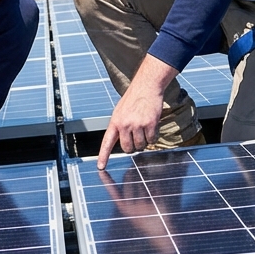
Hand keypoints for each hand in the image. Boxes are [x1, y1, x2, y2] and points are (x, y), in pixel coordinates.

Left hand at [97, 53, 177, 169]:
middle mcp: (124, 124)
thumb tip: (124, 144)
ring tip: (144, 127)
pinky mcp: (149, 124)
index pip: (107, 142)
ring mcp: (137, 125)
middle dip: (133, 147)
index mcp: (115, 121)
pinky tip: (152, 125)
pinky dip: (153, 136)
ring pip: (141, 146)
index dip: (103, 156)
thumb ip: (120, 126)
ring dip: (144, 141)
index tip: (101, 167)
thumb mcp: (120, 111)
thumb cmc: (134, 99)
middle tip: (136, 136)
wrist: (146, 86)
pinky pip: (152, 140)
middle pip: (127, 149)